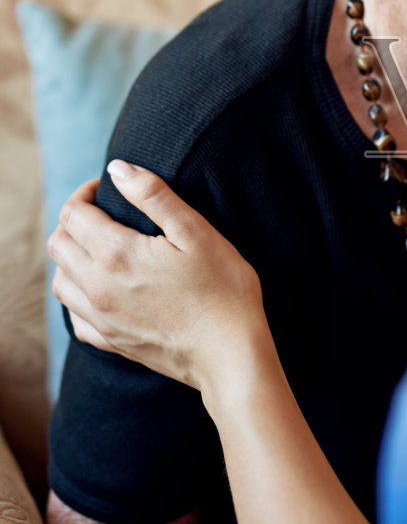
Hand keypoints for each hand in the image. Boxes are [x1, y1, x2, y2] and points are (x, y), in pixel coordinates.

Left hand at [47, 163, 267, 394]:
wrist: (231, 354)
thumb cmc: (224, 290)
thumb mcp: (197, 232)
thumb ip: (154, 195)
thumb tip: (117, 169)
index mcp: (117, 254)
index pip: (73, 214)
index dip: (85, 193)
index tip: (106, 188)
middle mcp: (99, 287)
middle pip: (58, 245)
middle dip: (73, 222)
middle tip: (103, 214)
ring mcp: (102, 319)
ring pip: (60, 280)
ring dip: (71, 258)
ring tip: (99, 248)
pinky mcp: (111, 341)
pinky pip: (74, 317)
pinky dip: (78, 296)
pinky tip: (100, 290)